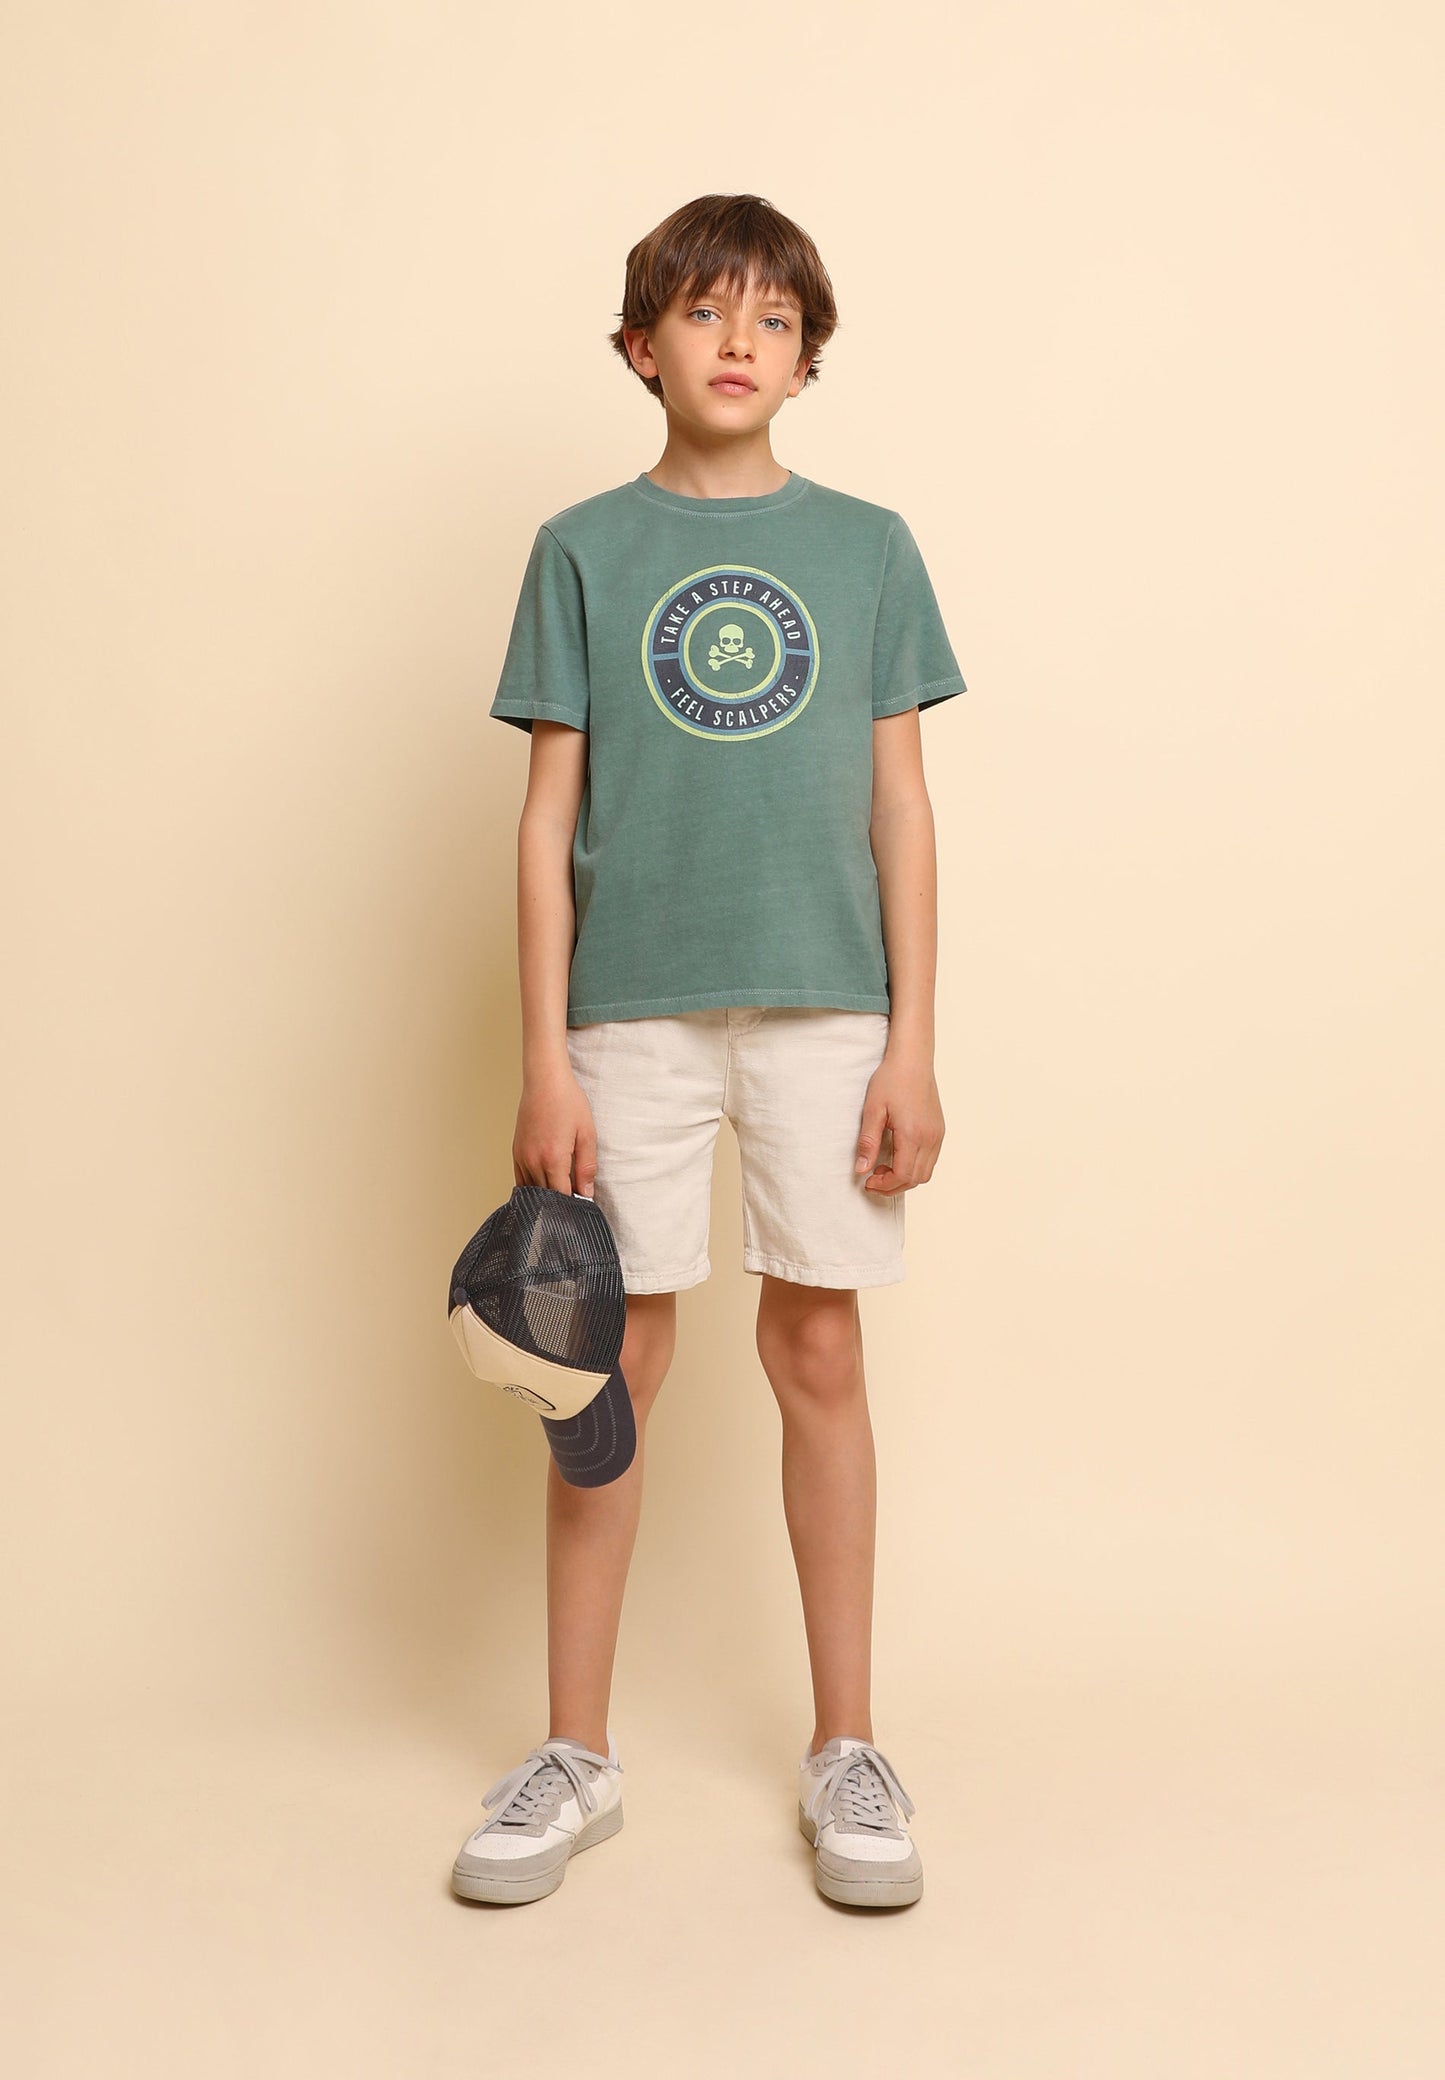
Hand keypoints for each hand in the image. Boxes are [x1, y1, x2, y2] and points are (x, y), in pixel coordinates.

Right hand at [513, 1062, 597, 1197]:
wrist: (545, 1081)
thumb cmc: (568, 1102)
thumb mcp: (587, 1134)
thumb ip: (586, 1167)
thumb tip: (586, 1193)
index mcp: (553, 1159)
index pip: (562, 1197)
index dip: (574, 1205)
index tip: (583, 1208)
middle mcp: (534, 1162)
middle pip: (546, 1198)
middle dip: (561, 1204)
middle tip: (574, 1204)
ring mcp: (522, 1158)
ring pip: (532, 1192)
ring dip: (546, 1197)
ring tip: (561, 1195)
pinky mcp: (516, 1152)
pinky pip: (521, 1181)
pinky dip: (531, 1189)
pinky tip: (543, 1188)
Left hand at [854, 1050, 943, 1193]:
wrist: (912, 1060)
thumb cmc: (892, 1080)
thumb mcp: (872, 1110)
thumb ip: (867, 1142)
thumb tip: (861, 1169)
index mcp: (913, 1134)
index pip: (903, 1175)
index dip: (885, 1185)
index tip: (868, 1181)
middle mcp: (930, 1138)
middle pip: (916, 1179)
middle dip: (894, 1186)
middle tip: (873, 1178)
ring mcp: (937, 1135)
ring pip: (926, 1173)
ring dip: (905, 1178)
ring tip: (884, 1167)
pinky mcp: (939, 1131)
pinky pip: (931, 1160)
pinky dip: (915, 1167)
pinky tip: (898, 1156)